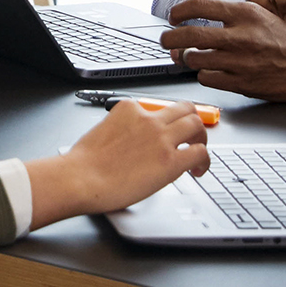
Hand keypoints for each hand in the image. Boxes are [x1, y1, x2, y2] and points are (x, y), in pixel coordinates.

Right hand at [24, 99, 210, 228]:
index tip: (167, 132)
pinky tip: (198, 171)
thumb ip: (123, 130)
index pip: (158, 107)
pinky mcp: (171, 161)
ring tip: (198, 152)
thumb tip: (134, 142)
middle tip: (192, 135)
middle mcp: (148, 119)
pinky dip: (205, 161)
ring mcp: (161, 138)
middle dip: (192, 120)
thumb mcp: (102, 131)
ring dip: (201, 137)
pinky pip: (200, 153)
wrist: (80, 179)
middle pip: (185, 108)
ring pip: (197, 125)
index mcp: (130, 109)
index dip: (167, 121)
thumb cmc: (84, 163)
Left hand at [160, 0, 285, 102]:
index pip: (198, 5)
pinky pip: (207, 78)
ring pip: (194, 58)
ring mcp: (238, 61)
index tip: (173, 16)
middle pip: (187, 34)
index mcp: (245, 14)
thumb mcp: (275, 13)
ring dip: (187, 58)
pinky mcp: (240, 82)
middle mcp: (238, 35)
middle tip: (166, 40)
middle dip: (169, 38)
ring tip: (189, 57)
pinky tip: (209, 71)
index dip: (179, 11)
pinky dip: (204, 74)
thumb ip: (254, 3)